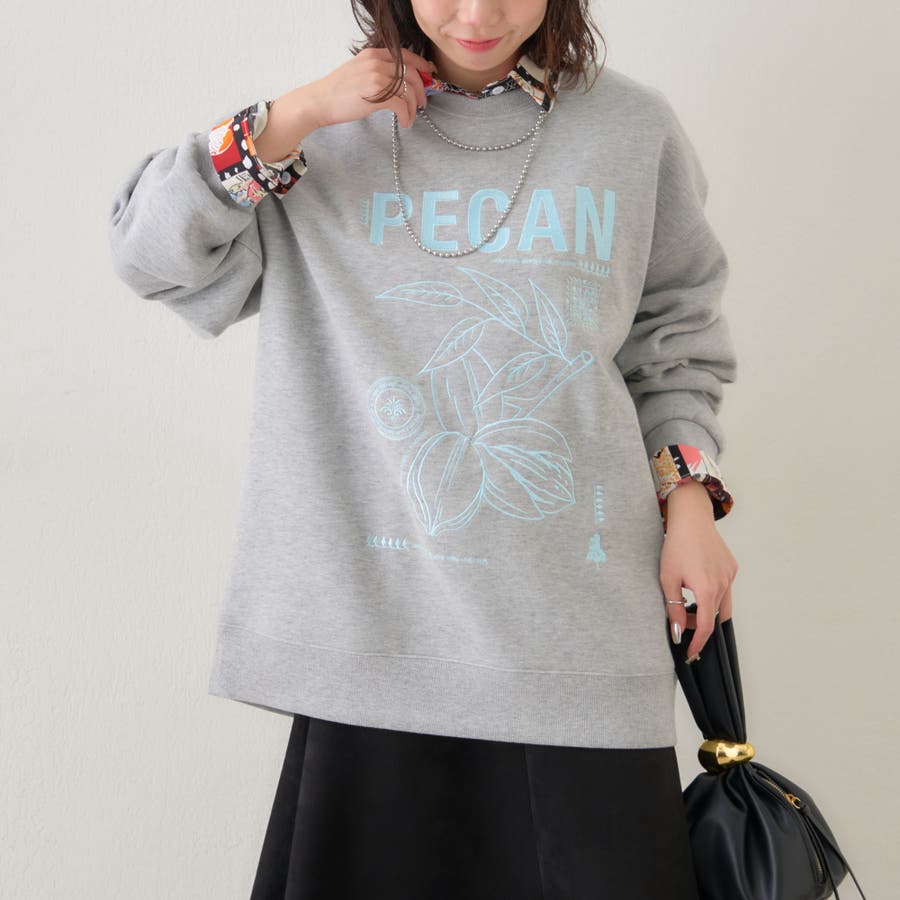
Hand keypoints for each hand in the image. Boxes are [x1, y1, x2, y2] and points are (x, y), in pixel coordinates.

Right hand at [306, 47, 436, 130]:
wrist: (319, 101)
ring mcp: (377, 77)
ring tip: (411, 115)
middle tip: (422, 103)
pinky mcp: (377, 95)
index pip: (405, 55)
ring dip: (414, 105)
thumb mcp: (357, 70)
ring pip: (408, 90)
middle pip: (411, 73)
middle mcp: (377, 62)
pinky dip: (407, 115)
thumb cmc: (336, 91)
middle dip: (421, 89)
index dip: (421, 65)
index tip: (429, 74)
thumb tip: (396, 82)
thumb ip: (376, 71)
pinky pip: (401, 105)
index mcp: (373, 54)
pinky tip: (404, 122)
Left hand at [660, 481, 737, 660]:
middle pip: (715, 616)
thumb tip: (678, 631)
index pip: (706, 627)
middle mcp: (723, 584)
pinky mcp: (732, 567)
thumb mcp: (667, 578)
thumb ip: (674, 608)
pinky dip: (713, 593)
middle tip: (683, 620)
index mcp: (707, 589)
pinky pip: (725, 588)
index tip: (690, 653)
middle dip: (699, 623)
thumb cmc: (676, 546)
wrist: (691, 519)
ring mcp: (730, 576)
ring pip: (722, 603)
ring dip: (708, 609)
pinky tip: (698, 580)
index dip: (698, 643)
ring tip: (689, 600)